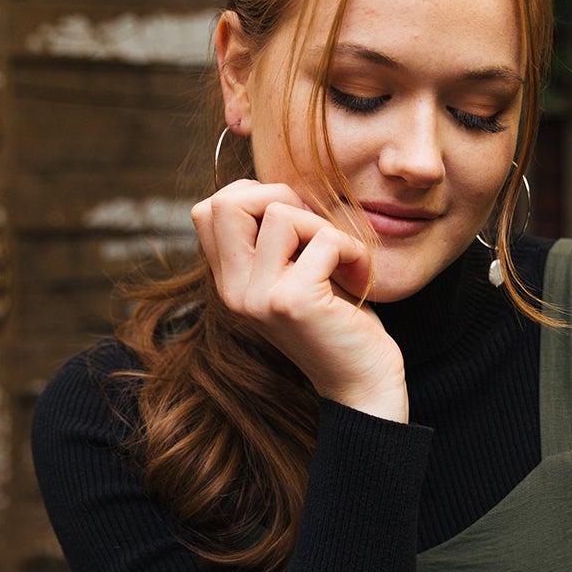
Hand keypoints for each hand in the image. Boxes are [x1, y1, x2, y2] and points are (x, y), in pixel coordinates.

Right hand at [190, 180, 407, 421]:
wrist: (364, 384)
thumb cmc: (338, 323)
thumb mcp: (294, 274)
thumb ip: (273, 240)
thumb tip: (274, 187)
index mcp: (229, 283)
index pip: (206, 210)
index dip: (252, 197)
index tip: (293, 225)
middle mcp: (233, 291)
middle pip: (225, 201)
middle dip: (278, 197)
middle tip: (313, 230)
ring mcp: (259, 297)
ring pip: (279, 212)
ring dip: (322, 225)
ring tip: (340, 258)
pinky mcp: (293, 302)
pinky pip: (324, 239)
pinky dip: (351, 248)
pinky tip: (359, 273)